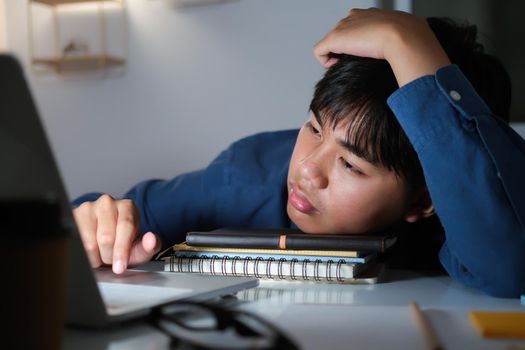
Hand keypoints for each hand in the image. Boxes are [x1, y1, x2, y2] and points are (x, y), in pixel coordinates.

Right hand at [73, 194, 160, 273]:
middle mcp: (107, 203)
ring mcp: (88, 208)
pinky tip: (90, 253)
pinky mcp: (73, 216)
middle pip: (106, 237)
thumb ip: (149, 246)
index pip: (125, 227)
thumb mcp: (140, 247)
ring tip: (102, 255)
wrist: (106, 236)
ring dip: (95, 258)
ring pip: (88, 243)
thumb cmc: (125, 241)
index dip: (122, 250)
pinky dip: (84, 255)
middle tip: (112, 261)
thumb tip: (151, 240)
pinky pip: (76, 243)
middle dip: (109, 257)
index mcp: (127, 206)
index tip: (119, 267)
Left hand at [313, 8, 449, 85]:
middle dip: (346, 51)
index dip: (358, 45)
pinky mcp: (334, 38)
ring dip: (336, 57)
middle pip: (341, 36)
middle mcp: (355, 16)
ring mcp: (343, 27)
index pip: (357, 28)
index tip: (366, 57)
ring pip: (330, 44)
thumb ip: (405, 46)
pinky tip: (338, 67)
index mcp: (372, 15)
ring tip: (349, 66)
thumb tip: (416, 59)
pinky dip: (325, 62)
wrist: (405, 37)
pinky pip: (319, 52)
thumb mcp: (410, 39)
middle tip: (356, 63)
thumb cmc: (412, 41)